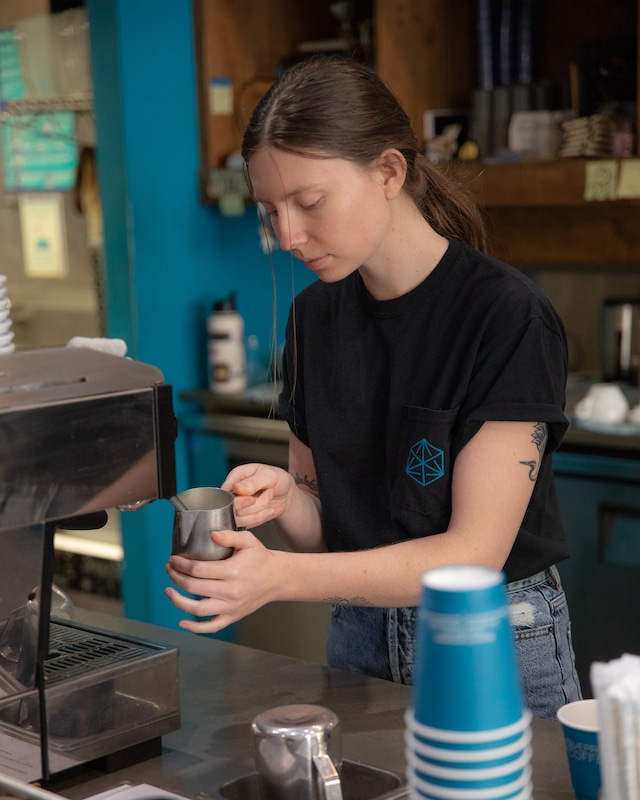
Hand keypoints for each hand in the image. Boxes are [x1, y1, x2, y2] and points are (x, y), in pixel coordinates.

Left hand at [164, 527, 280, 633]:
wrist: (277, 578)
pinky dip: (194, 627)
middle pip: (194, 588)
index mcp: (232, 571)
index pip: (198, 569)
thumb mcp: (248, 540)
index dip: (181, 564)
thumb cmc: (260, 558)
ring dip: (178, 601)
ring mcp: (231, 607)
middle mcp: (231, 591)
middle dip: (176, 578)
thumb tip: (211, 534)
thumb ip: (229, 535)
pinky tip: (182, 621)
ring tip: (169, 591)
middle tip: (169, 569)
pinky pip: (211, 626)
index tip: (173, 559)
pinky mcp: (233, 616)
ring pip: (198, 610)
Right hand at [222, 463, 295, 528]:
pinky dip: (260, 519)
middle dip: (255, 503)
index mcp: (236, 477)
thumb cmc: (277, 479)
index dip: (238, 499)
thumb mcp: (269, 475)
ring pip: (240, 518)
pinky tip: (268, 510)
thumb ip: (253, 482)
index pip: (225, 492)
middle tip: (268, 493)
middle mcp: (233, 492)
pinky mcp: (242, 518)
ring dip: (259, 510)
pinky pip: (246, 525)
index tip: (252, 498)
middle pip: (233, 507)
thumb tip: (237, 488)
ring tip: (269, 498)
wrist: (285, 494)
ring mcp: (236, 507)